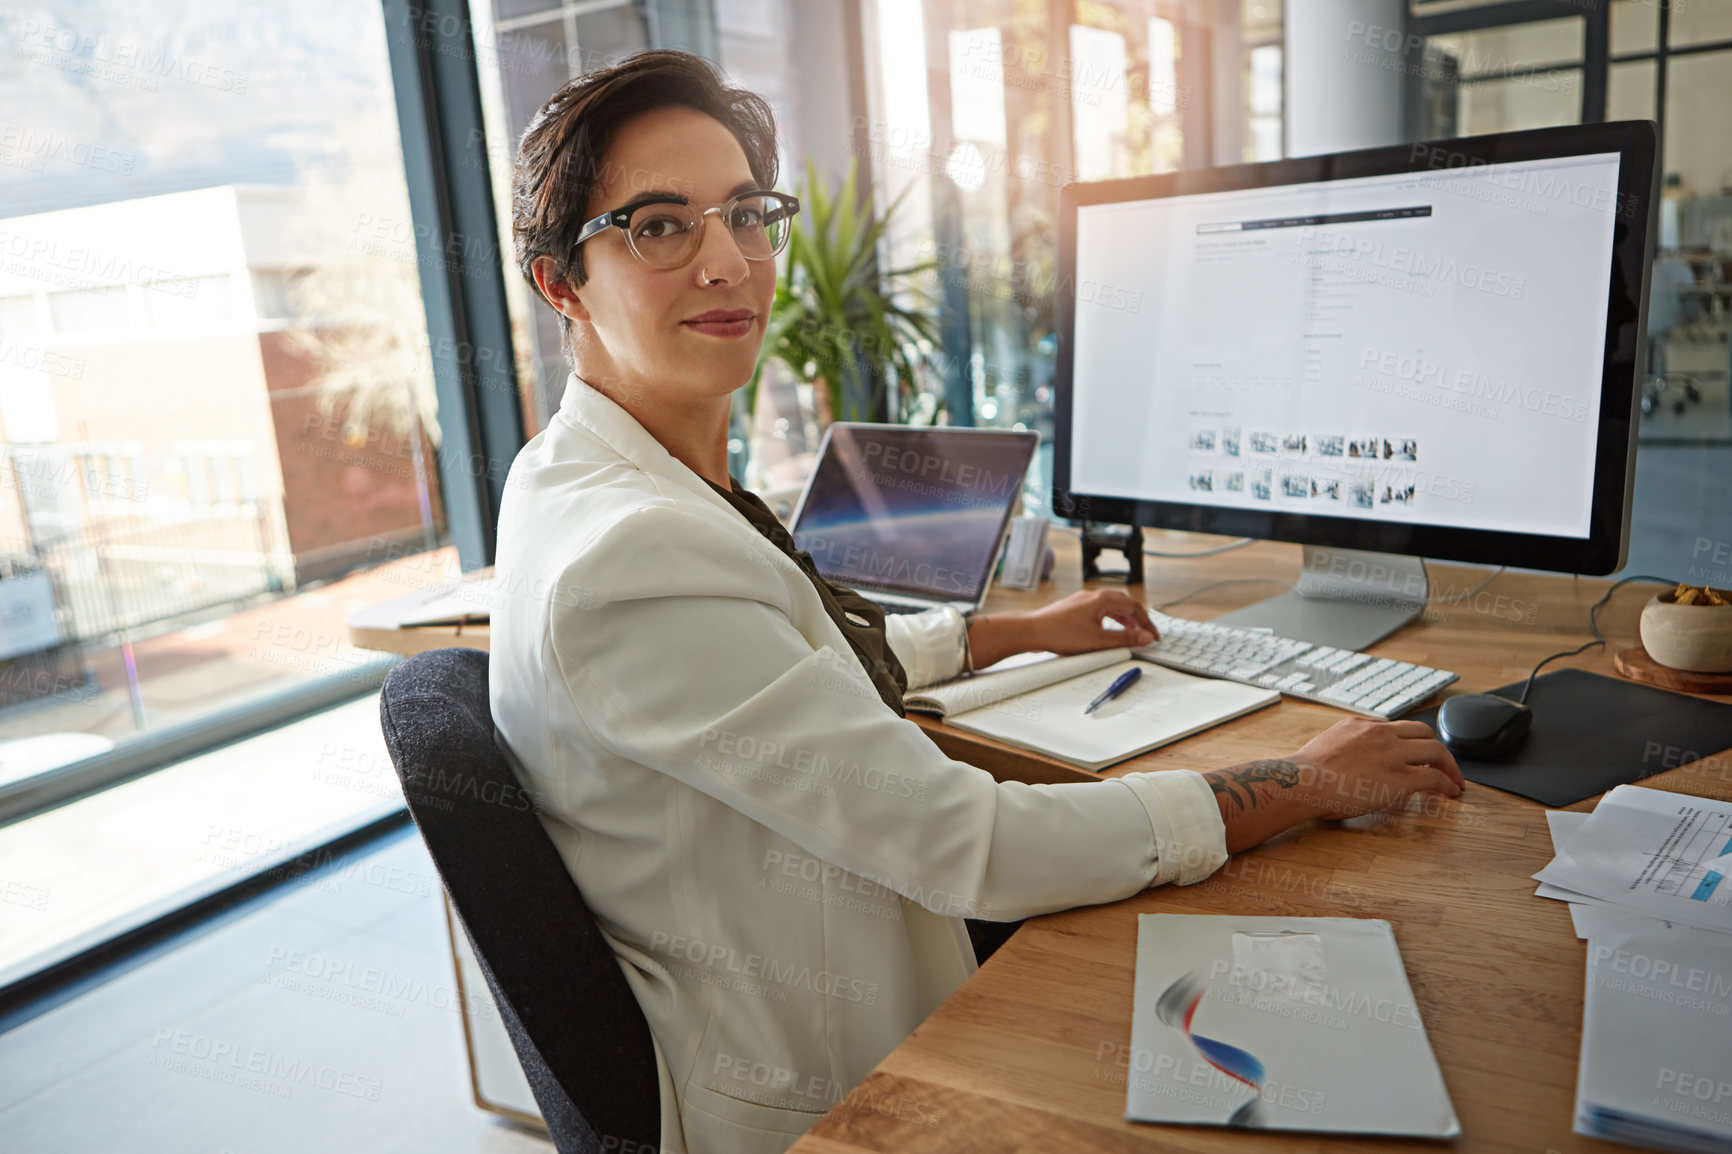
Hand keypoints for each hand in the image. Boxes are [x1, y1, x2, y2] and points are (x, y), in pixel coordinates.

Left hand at [1022, 589, 1157, 653]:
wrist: (1031, 631)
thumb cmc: (1060, 634)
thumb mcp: (1099, 640)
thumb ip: (1125, 639)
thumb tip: (1145, 637)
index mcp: (1102, 600)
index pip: (1134, 607)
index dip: (1147, 623)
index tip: (1153, 636)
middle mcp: (1093, 595)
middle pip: (1124, 603)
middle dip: (1137, 618)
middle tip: (1145, 633)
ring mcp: (1082, 600)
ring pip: (1111, 605)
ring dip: (1124, 618)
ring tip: (1130, 632)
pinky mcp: (1073, 607)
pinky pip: (1099, 609)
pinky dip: (1110, 618)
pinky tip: (1107, 628)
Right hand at [1289, 717, 1464, 821]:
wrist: (1302, 781)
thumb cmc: (1305, 773)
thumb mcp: (1326, 746)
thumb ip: (1345, 748)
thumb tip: (1349, 764)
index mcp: (1361, 725)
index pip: (1397, 728)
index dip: (1411, 742)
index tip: (1416, 755)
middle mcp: (1381, 734)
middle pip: (1424, 733)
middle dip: (1437, 749)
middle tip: (1443, 764)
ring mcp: (1393, 755)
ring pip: (1436, 751)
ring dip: (1449, 766)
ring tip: (1454, 780)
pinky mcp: (1400, 778)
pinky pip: (1434, 779)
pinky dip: (1447, 784)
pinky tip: (1450, 792)